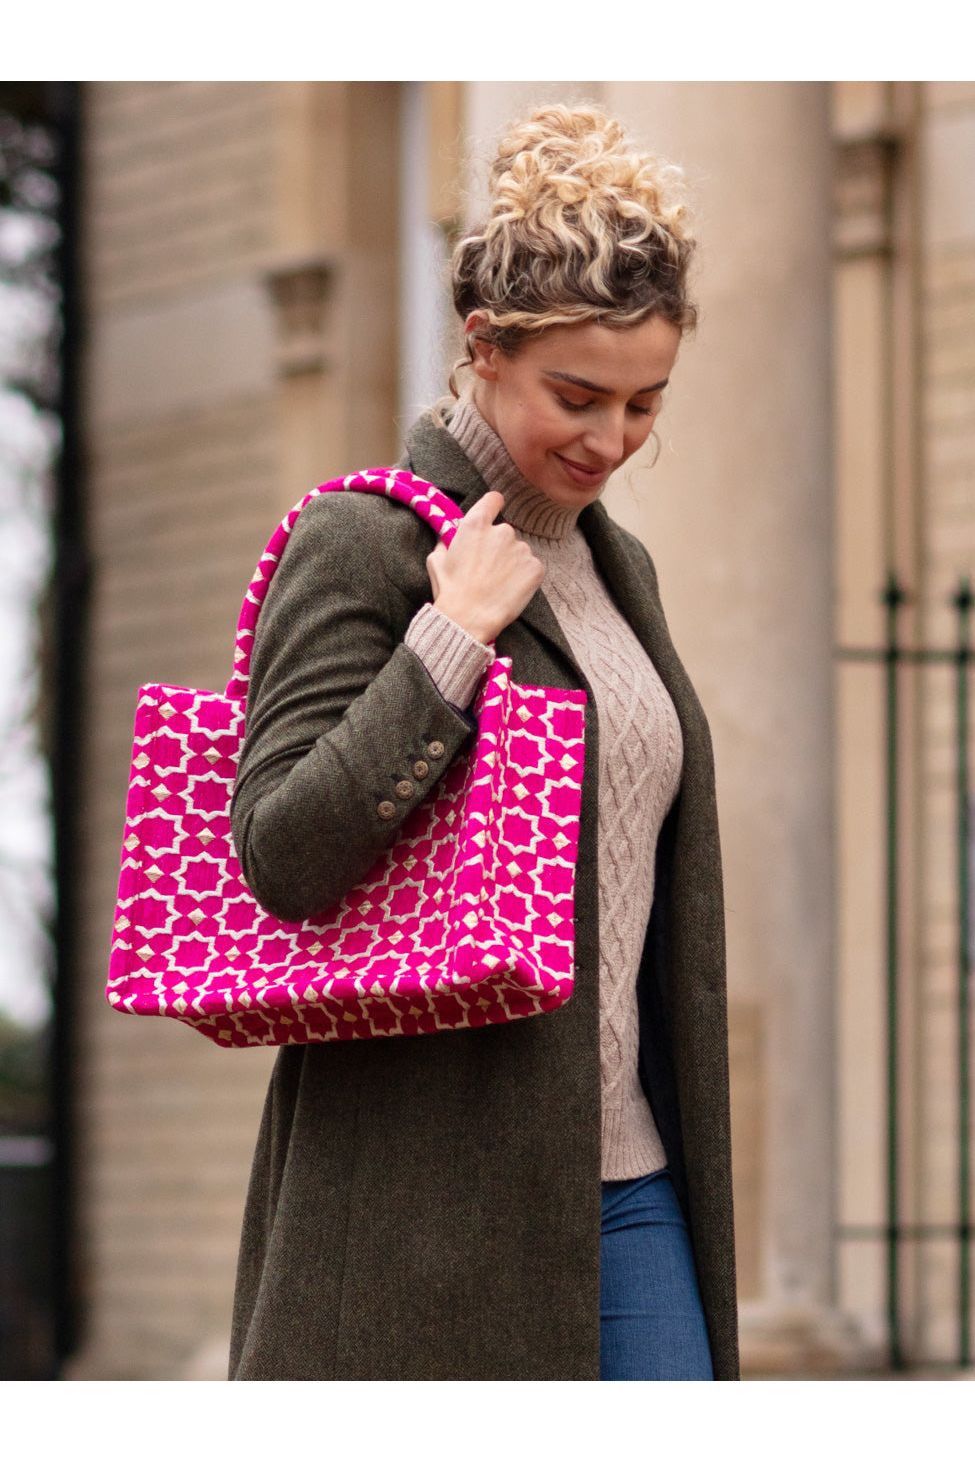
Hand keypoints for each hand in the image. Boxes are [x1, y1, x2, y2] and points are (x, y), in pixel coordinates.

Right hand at [425, 491, 545, 643]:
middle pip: (504, 532)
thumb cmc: (450, 590)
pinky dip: (524, 577)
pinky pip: (532, 567)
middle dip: (498, 546)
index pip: (493, 500)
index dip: (493, 507)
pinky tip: (510, 590)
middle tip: (487, 569)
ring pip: (519, 551)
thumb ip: (446, 541)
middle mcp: (502, 531)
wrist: (468, 618)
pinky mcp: (535, 568)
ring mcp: (521, 549)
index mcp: (476, 524)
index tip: (492, 515)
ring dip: (512, 562)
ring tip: (498, 584)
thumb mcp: (436, 559)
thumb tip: (449, 537)